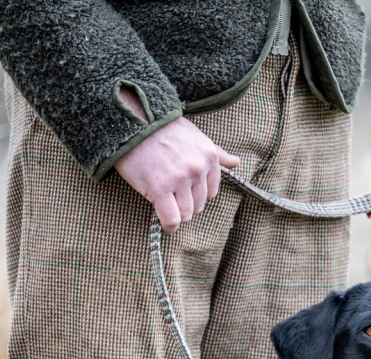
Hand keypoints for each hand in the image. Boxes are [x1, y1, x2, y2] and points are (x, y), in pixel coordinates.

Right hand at [115, 88, 238, 232]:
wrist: (133, 120)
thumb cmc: (163, 129)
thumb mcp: (195, 136)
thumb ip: (217, 153)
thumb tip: (236, 162)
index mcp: (209, 156)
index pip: (211, 192)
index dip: (196, 195)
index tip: (184, 192)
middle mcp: (197, 168)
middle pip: (198, 205)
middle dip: (186, 204)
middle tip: (171, 197)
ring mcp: (180, 179)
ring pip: (186, 214)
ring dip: (177, 214)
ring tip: (166, 207)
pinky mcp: (160, 189)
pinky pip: (172, 219)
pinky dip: (169, 227)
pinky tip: (167, 227)